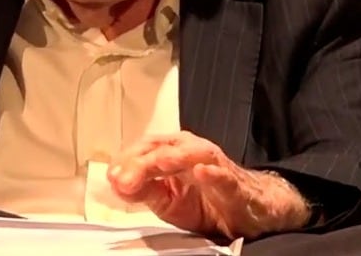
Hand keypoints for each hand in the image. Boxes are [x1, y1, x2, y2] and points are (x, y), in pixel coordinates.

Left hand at [107, 131, 310, 238]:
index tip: (112, 178)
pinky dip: (213, 173)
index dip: (126, 162)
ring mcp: (214, 164)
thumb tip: (114, 182)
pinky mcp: (234, 183)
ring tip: (158, 163)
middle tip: (123, 179)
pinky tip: (202, 172)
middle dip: (141, 163)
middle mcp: (191, 150)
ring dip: (173, 157)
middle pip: (162, 149)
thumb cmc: (205, 201)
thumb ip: (140, 190)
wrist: (249, 212)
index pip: (143, 148)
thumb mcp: (165, 199)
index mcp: (171, 150)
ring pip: (191, 154)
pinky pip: (224, 176)